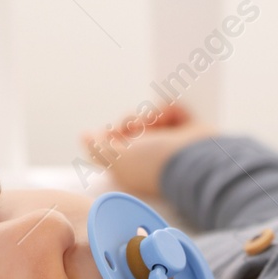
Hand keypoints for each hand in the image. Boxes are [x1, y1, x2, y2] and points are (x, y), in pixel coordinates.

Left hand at [79, 102, 216, 195]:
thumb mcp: (116, 158)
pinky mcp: (188, 131)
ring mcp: (169, 144)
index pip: (113, 147)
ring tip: (153, 122)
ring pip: (150, 117)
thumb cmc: (153, 163)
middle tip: (134, 128)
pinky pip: (172, 111)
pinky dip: (169, 110)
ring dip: (148, 115)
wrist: (193, 160)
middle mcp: (149, 156)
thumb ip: (97, 147)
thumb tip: (84, 136)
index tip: (109, 133)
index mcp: (132, 168)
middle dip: (129, 122)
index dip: (109, 135)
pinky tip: (169, 118)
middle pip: (130, 128)